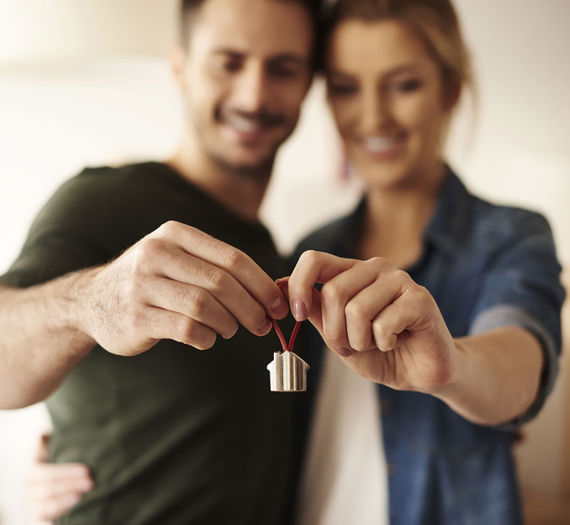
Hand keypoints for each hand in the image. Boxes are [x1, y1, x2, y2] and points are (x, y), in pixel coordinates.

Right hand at [27, 434, 92, 523]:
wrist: (58, 469)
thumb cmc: (61, 452)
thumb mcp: (55, 441)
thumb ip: (50, 439)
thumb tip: (45, 434)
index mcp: (31, 470)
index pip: (45, 474)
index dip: (65, 473)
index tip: (86, 470)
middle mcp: (29, 490)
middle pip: (47, 491)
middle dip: (69, 487)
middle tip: (91, 483)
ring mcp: (34, 505)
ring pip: (46, 508)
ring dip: (65, 504)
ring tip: (83, 498)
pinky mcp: (40, 517)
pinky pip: (42, 522)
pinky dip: (50, 523)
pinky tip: (61, 523)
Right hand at [76, 221, 288, 355]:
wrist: (92, 300)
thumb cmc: (151, 281)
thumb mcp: (178, 259)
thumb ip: (217, 268)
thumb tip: (271, 292)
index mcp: (175, 234)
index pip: (233, 258)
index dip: (261, 284)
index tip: (278, 304)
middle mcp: (156, 253)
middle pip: (222, 283)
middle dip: (252, 308)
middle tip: (264, 324)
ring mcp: (142, 284)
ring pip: (205, 306)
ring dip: (229, 324)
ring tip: (231, 330)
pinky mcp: (135, 316)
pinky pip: (186, 329)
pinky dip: (205, 338)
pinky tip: (206, 338)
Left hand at [285, 251, 457, 392]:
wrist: (418, 372)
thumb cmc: (378, 351)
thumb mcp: (336, 334)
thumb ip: (314, 310)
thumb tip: (280, 285)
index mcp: (351, 272)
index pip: (314, 259)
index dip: (298, 285)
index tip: (294, 314)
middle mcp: (374, 269)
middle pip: (333, 292)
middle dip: (335, 333)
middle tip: (352, 346)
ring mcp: (399, 280)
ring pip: (357, 310)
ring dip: (360, 341)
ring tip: (377, 343)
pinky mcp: (419, 298)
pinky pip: (383, 324)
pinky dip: (383, 343)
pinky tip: (396, 341)